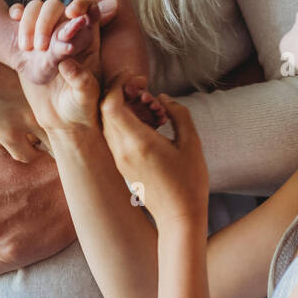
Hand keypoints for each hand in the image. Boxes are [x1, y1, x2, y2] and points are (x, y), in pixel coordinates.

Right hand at [12, 0, 107, 134]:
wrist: (59, 118)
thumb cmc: (79, 107)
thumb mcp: (83, 96)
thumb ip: (81, 79)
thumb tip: (67, 60)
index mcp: (88, 40)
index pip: (89, 9)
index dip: (82, 4)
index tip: (72, 13)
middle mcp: (67, 32)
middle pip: (57, 6)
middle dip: (47, 18)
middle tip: (40, 46)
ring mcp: (47, 34)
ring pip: (37, 8)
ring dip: (29, 21)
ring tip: (27, 48)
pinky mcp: (28, 40)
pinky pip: (20, 16)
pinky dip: (16, 13)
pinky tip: (12, 19)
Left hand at [100, 73, 208, 224]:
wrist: (179, 217)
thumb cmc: (190, 181)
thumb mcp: (191, 142)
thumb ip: (178, 113)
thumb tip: (162, 98)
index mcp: (138, 142)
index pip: (111, 105)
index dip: (118, 86)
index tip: (137, 80)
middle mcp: (123, 150)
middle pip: (106, 111)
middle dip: (120, 93)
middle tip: (143, 90)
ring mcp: (119, 159)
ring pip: (108, 122)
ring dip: (122, 107)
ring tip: (149, 107)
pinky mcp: (121, 166)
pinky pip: (114, 135)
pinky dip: (124, 122)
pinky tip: (148, 124)